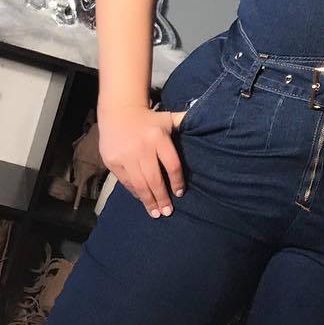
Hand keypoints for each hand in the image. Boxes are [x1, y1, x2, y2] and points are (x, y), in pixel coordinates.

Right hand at [96, 102, 186, 216]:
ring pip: (139, 183)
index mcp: (158, 137)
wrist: (118, 111)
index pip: (172, 165)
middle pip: (154, 179)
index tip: (179, 193)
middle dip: (162, 198)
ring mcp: (125, 155)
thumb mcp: (168, 118)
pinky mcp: (112, 161)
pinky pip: (126, 181)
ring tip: (155, 213)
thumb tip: (211, 122)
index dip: (177, 182)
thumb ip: (185, 122)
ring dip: (148, 200)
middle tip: (167, 212)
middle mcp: (141, 147)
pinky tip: (142, 198)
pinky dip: (135, 191)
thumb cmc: (149, 119)